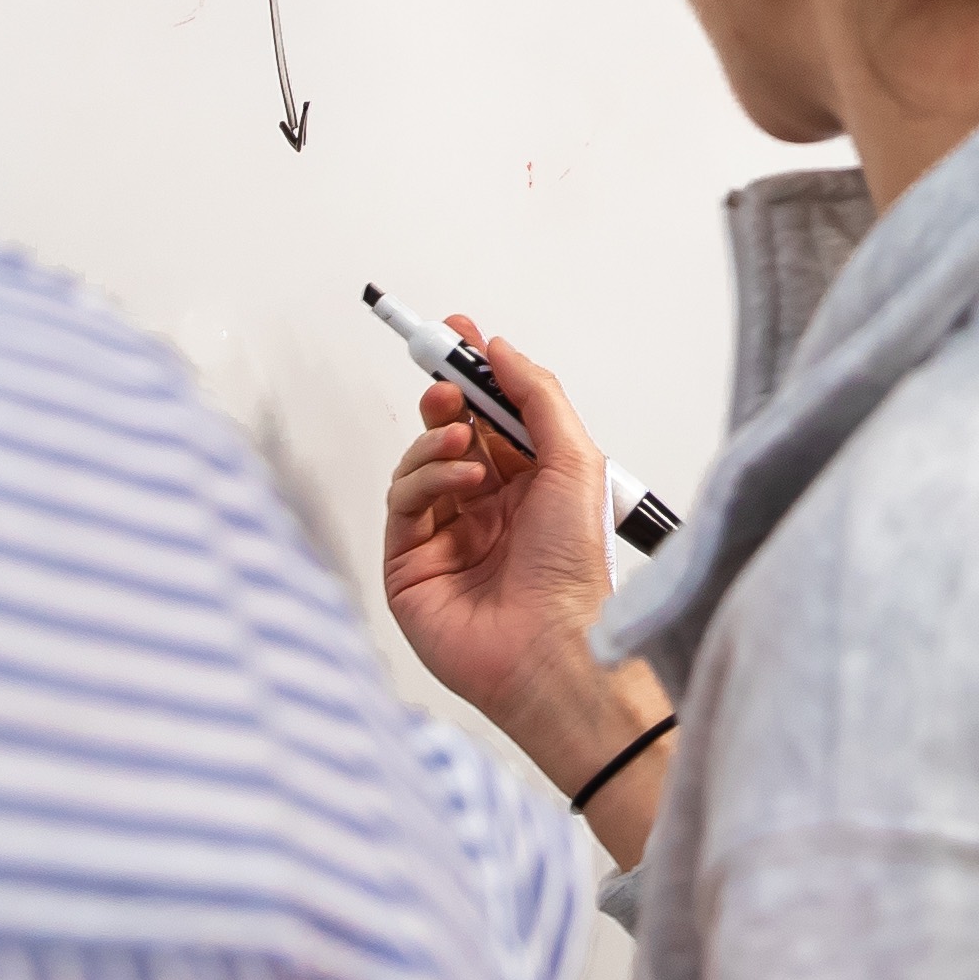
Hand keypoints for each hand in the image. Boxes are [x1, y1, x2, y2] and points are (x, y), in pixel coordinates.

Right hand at [380, 321, 672, 854]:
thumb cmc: (575, 571)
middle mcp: (484, 510)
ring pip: (419, 463)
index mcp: (528, 487)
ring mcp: (444, 537)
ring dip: (436, 438)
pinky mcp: (409, 564)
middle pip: (448, 433)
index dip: (474, 374)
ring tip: (460, 439)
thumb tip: (501, 349)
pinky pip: (403, 501)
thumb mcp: (575, 461)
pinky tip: (462, 482)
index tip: (459, 333)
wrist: (553, 646)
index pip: (490, 417)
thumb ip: (536, 396)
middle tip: (447, 376)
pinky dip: (427, 479)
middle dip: (446, 397)